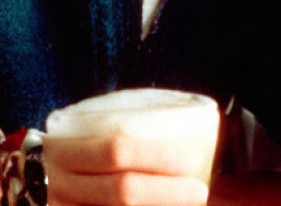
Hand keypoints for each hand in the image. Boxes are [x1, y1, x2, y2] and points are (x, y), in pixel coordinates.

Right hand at [44, 132, 209, 205]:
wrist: (22, 186)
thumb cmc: (69, 158)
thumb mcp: (83, 141)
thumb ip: (119, 141)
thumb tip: (188, 143)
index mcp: (66, 151)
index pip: (117, 150)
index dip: (159, 156)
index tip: (192, 159)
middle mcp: (59, 187)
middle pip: (123, 191)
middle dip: (169, 193)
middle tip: (199, 190)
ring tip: (188, 204)